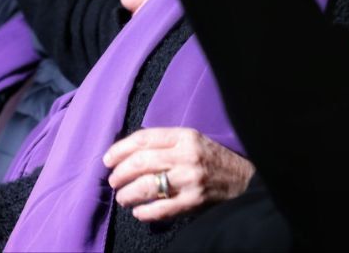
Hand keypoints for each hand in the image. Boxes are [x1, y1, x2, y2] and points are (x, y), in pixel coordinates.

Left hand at [104, 127, 254, 221]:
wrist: (241, 180)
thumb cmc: (210, 158)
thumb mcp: (191, 140)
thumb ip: (165, 142)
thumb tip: (127, 151)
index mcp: (184, 136)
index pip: (143, 139)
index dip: (119, 149)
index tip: (108, 160)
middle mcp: (186, 155)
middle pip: (141, 162)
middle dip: (120, 173)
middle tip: (113, 181)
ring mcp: (189, 180)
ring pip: (146, 186)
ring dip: (127, 194)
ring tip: (122, 198)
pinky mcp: (192, 201)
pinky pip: (159, 209)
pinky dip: (143, 212)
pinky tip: (138, 212)